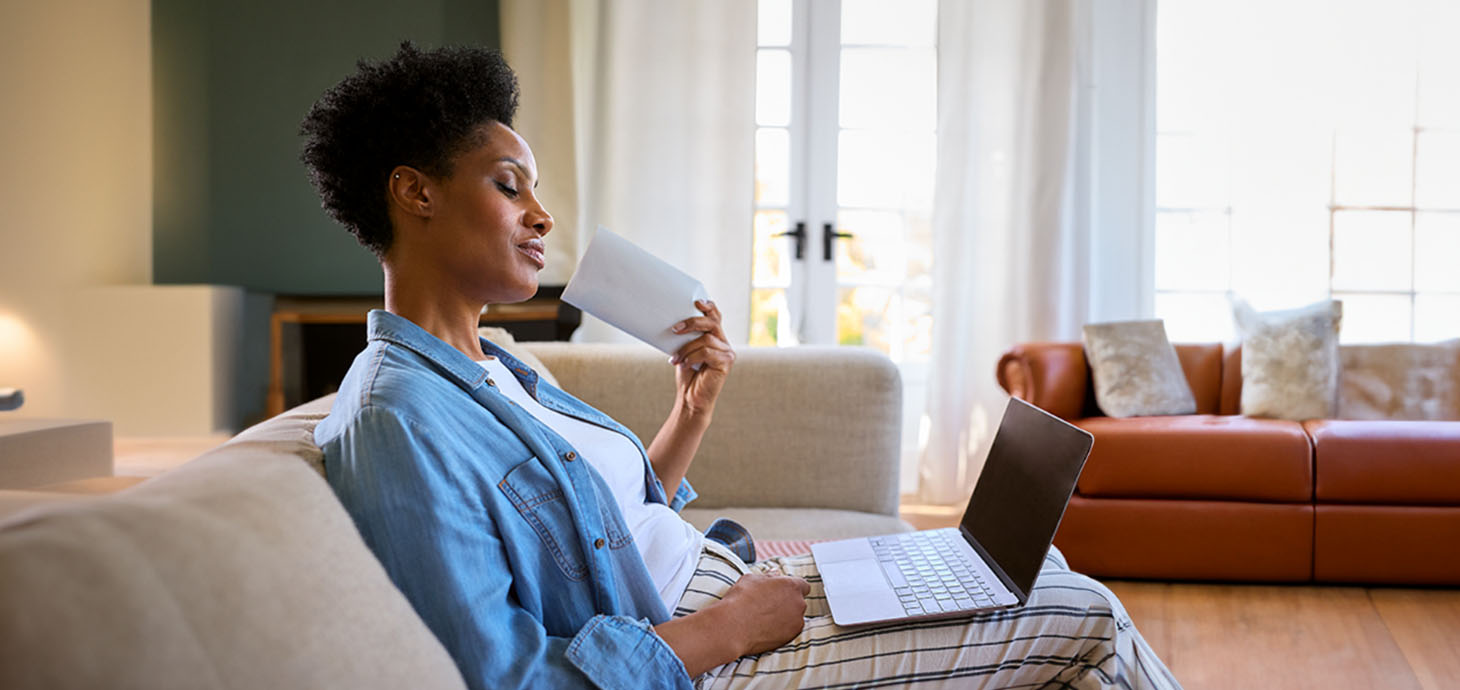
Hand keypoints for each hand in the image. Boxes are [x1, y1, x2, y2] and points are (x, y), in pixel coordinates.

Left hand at [669, 299, 734, 416]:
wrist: (690, 398)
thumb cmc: (687, 374)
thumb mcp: (684, 350)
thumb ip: (686, 336)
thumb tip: (674, 321)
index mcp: (715, 337)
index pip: (715, 316)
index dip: (708, 306)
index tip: (696, 302)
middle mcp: (724, 343)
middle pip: (712, 323)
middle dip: (692, 322)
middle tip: (675, 329)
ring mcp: (727, 353)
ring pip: (705, 339)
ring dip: (686, 348)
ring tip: (676, 359)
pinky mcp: (726, 362)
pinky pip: (707, 352)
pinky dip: (692, 357)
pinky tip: (685, 364)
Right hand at [712, 572, 809, 657]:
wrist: (732, 627)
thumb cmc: (740, 600)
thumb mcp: (751, 579)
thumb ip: (768, 575)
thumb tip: (775, 572)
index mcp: (791, 586)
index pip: (803, 585)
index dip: (792, 589)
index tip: (782, 593)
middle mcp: (798, 603)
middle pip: (799, 602)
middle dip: (788, 603)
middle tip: (770, 606)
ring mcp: (796, 621)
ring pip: (795, 617)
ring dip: (785, 617)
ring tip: (765, 619)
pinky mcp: (791, 637)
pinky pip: (790, 630)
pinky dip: (782, 630)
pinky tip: (766, 628)